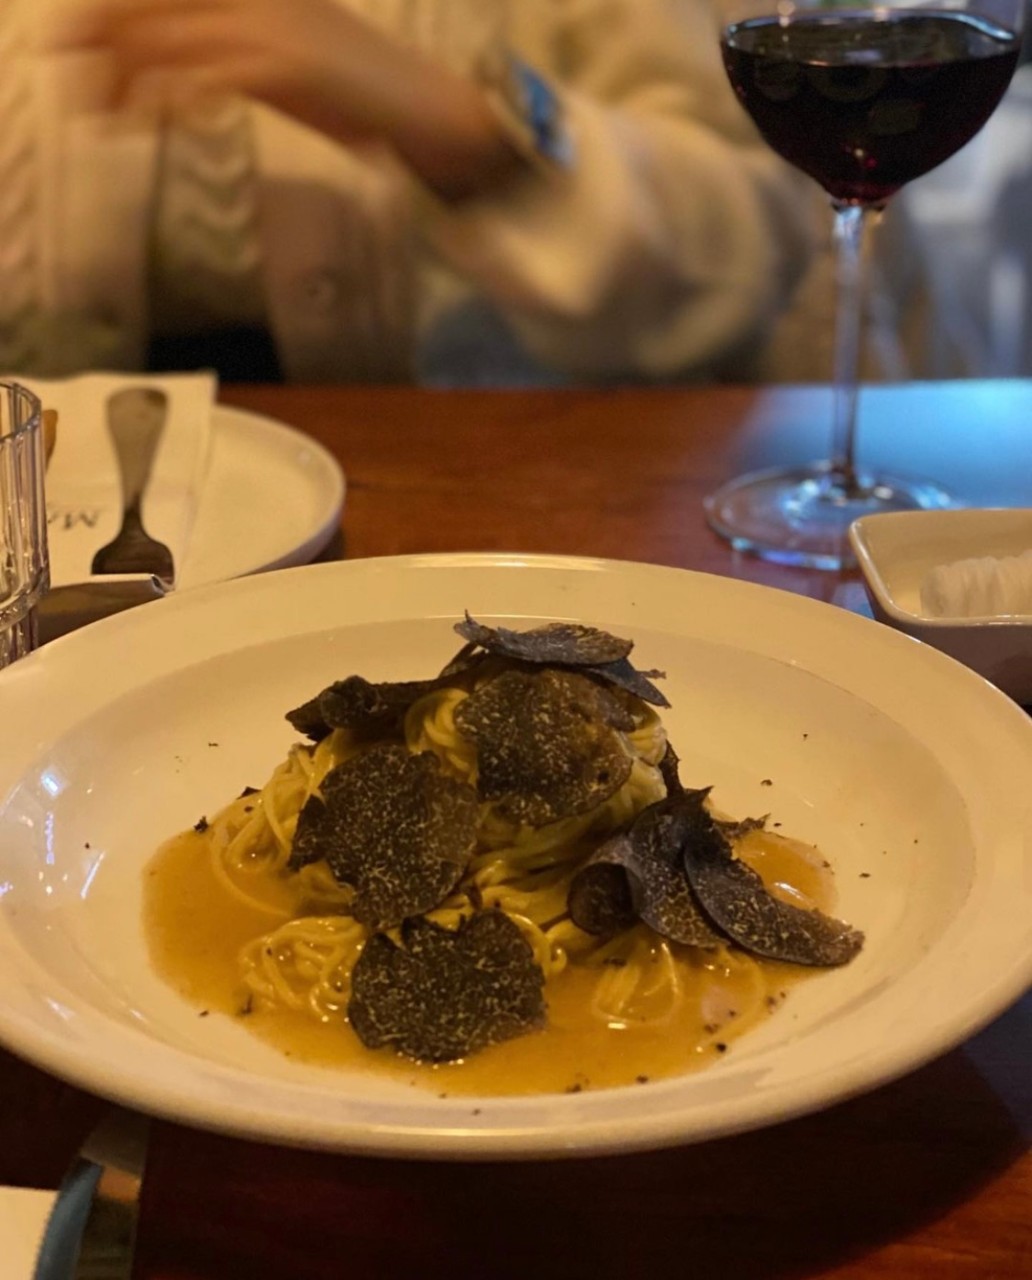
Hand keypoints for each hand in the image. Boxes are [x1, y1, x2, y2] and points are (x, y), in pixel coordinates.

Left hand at [52, 0, 521, 197]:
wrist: (431, 113)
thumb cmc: (363, 99)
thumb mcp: (289, 67)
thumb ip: (235, 58)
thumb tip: (180, 76)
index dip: (119, 11)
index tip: (86, 46)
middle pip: (155, 2)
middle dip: (103, 38)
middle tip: (75, 77)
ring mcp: (275, 25)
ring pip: (171, 38)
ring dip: (129, 79)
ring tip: (110, 115)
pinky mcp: (289, 66)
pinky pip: (209, 76)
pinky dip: (180, 99)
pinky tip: (172, 119)